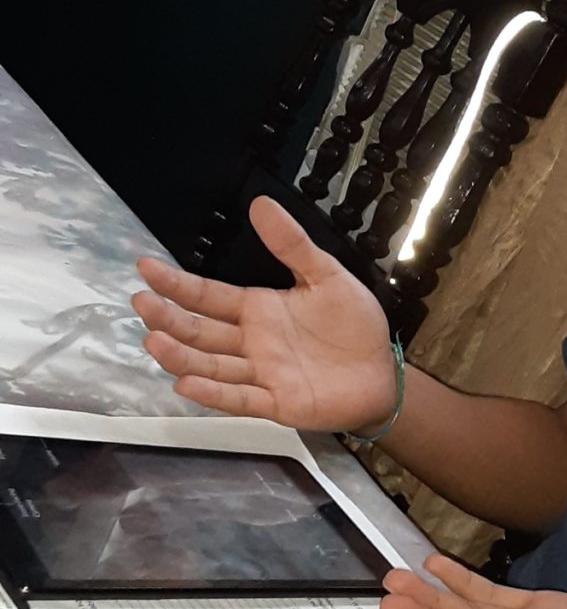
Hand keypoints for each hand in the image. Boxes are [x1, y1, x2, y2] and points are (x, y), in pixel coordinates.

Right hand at [132, 196, 394, 431]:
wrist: (383, 373)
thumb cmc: (355, 327)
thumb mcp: (327, 276)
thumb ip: (293, 245)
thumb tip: (261, 205)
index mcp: (260, 310)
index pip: (209, 296)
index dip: (177, 284)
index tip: (145, 268)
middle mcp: (253, 342)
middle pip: (201, 331)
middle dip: (169, 317)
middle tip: (141, 302)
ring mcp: (262, 374)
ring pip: (212, 365)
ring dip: (182, 356)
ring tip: (154, 340)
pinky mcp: (278, 403)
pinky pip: (241, 399)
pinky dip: (214, 394)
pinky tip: (186, 383)